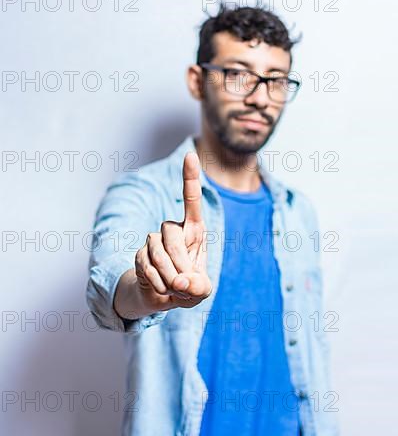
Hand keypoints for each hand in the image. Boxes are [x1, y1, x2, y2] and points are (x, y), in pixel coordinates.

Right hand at [132, 152, 211, 311]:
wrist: (164, 297)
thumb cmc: (189, 287)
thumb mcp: (202, 290)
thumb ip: (199, 287)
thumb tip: (180, 281)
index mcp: (195, 230)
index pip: (192, 199)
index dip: (190, 177)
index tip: (189, 154)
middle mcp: (174, 229)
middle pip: (171, 233)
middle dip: (179, 261)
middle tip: (183, 282)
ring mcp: (155, 240)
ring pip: (157, 249)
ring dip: (167, 274)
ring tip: (174, 286)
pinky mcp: (140, 253)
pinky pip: (146, 264)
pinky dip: (157, 282)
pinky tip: (162, 287)